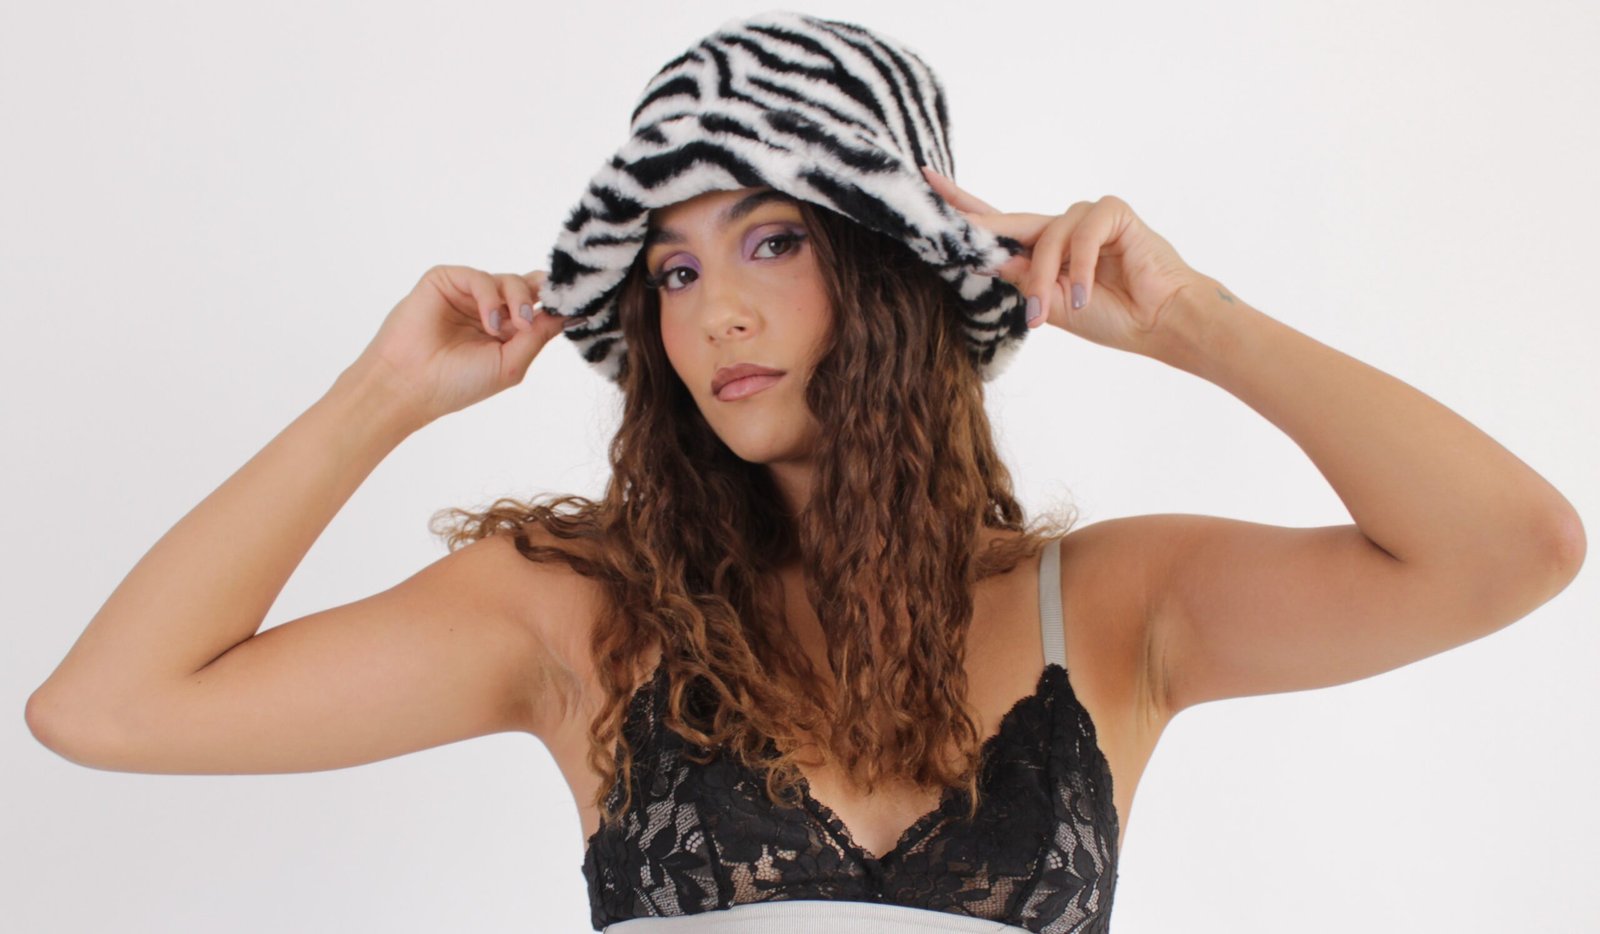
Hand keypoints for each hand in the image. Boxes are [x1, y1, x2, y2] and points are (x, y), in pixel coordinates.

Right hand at [351, 265, 583, 423]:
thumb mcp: (511, 364)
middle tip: (536, 318)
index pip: (540, 306)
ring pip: (508, 279)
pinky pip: (478, 276)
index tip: (580, 305)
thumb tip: (573, 314)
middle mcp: (489, 308)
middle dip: (540, 297)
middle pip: (529, 287)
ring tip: (507, 328)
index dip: (558, 303)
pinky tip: (489, 322)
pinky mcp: (445, 281)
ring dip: (516, 301)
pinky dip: (489, 296)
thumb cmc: (457, 383)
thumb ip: (539, 336)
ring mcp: (467, 294)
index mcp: (506, 330)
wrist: (411, 385)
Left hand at [921, 165, 1208, 355]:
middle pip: (1010, 219)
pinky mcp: (1111, 211)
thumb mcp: (1053, 304)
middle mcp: (1060, 229)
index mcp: (1043, 252)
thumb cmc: (1111, 316)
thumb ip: (1020, 279)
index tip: (925, 185)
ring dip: (1043, 278)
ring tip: (1047, 313)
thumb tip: (983, 256)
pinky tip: (1085, 294)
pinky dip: (1078, 266)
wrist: (1160, 322)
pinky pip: (1081, 233)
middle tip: (940, 213)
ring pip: (1045, 237)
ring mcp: (1086, 217)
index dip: (964, 210)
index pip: (998, 228)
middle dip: (977, 222)